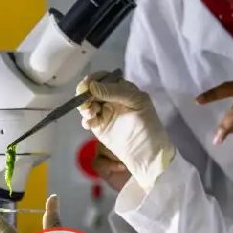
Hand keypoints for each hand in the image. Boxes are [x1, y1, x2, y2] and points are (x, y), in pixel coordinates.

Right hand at [76, 72, 174, 191]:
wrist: (147, 154)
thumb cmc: (148, 127)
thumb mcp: (137, 103)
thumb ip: (115, 92)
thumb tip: (92, 85)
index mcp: (123, 89)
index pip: (105, 78)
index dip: (95, 79)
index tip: (87, 85)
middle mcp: (112, 98)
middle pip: (92, 89)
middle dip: (86, 93)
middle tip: (86, 102)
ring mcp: (104, 112)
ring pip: (87, 103)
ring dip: (84, 106)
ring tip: (90, 114)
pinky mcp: (99, 126)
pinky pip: (87, 118)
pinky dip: (86, 119)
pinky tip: (90, 124)